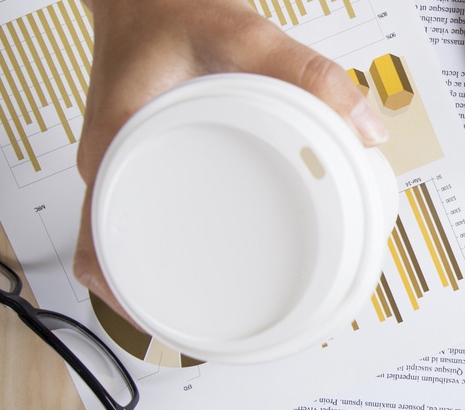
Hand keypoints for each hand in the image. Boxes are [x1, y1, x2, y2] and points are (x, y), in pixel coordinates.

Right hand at [72, 0, 386, 323]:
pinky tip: (224, 252)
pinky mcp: (142, 164)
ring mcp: (123, 169)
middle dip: (159, 301)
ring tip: (229, 302)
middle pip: (114, 260)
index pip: (98, 247)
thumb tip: (366, 129)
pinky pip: (148, 217)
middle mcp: (110, 169)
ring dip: (166, 279)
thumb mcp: (245, 34)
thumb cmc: (173, 9)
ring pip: (129, 244)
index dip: (130, 298)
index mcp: (114, 148)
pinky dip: (176, 244)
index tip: (175, 322)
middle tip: (221, 323)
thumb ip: (309, 74)